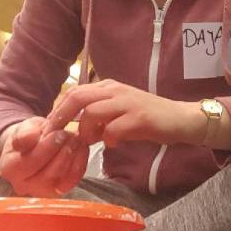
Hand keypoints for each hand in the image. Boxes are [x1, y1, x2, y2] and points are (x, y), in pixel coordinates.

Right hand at [0, 116, 88, 196]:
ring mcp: (42, 191)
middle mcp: (23, 185)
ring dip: (71, 157)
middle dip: (61, 152)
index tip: (58, 133)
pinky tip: (80, 149)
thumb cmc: (29, 137)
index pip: (28, 163)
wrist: (36, 144)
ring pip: (60, 179)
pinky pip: (72, 181)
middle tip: (71, 135)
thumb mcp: (24, 128)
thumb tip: (29, 137)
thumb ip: (25, 133)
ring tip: (75, 139)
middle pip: (46, 174)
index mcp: (9, 169)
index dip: (46, 148)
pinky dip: (79, 164)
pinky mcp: (59, 191)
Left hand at [44, 79, 211, 148]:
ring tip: (90, 141)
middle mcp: (116, 90)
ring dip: (85, 130)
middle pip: (77, 97)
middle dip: (61, 117)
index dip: (58, 109)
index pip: (74, 92)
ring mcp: (128, 103)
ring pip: (92, 112)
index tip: (51, 127)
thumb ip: (98, 118)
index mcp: (109, 87)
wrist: (180, 118)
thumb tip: (77, 131)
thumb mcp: (120, 112)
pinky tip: (114, 144)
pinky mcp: (139, 118)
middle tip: (56, 135)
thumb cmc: (148, 118)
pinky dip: (108, 139)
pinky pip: (113, 129)